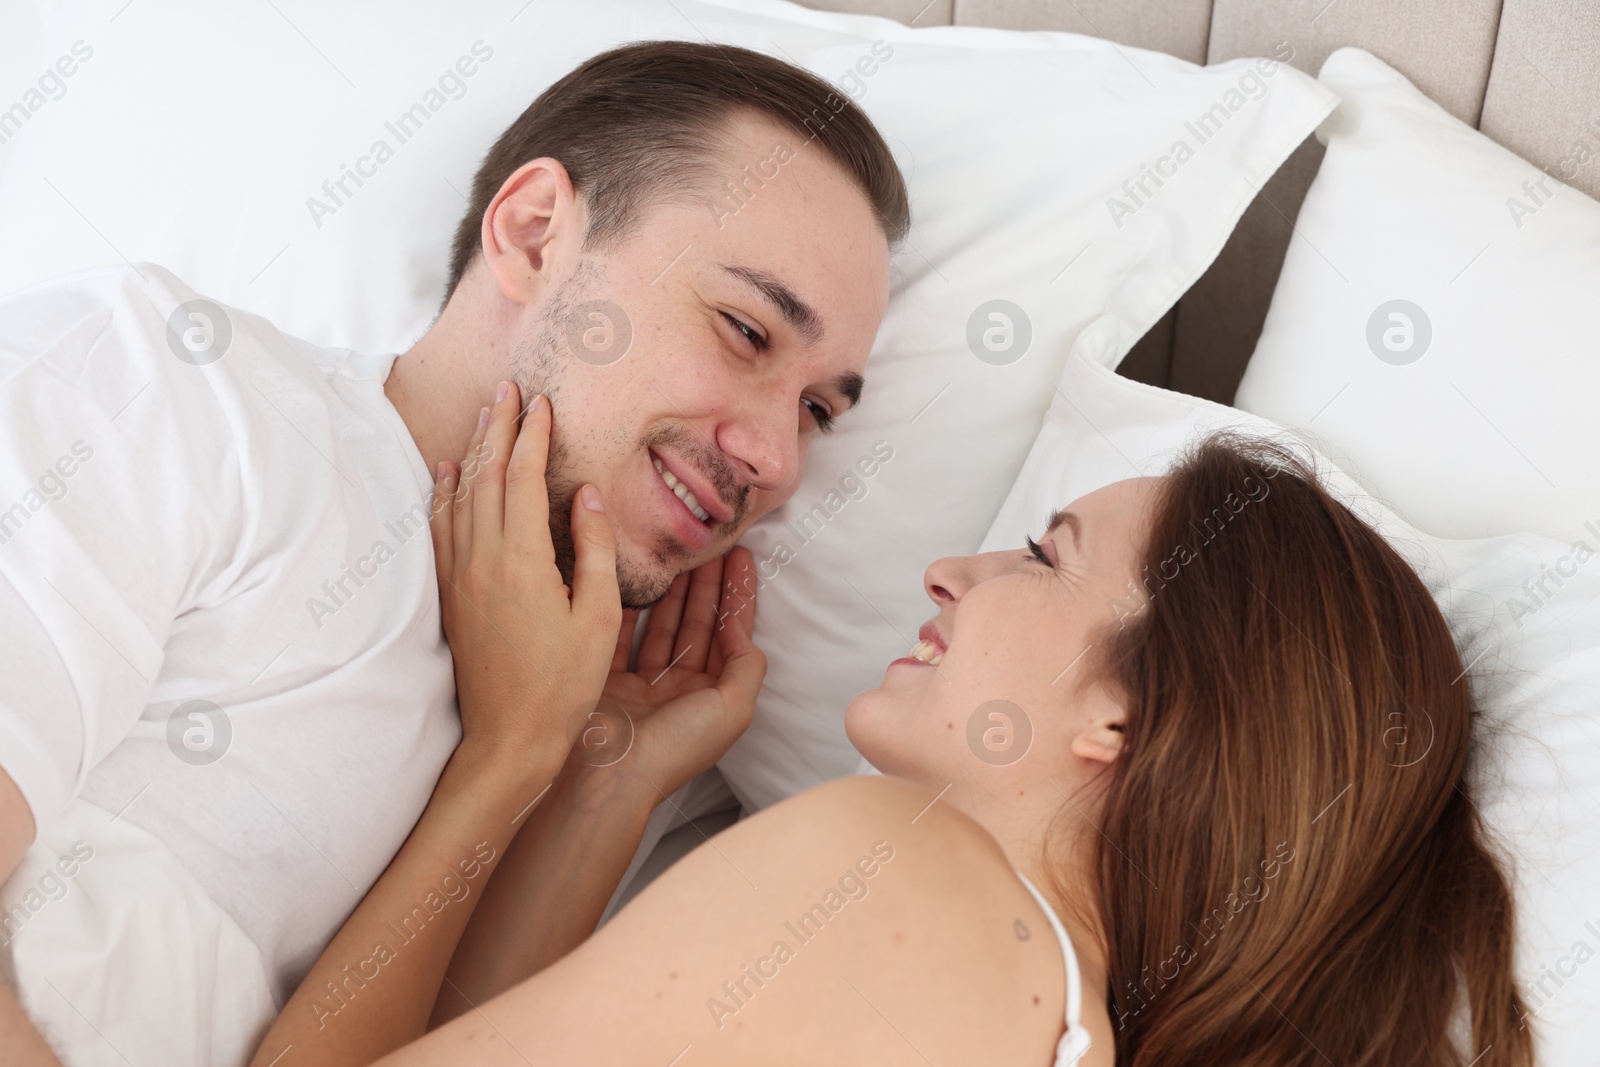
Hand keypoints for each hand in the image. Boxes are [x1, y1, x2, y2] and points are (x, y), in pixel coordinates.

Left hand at [430, 381, 621, 779]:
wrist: (508, 738)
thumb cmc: (564, 684)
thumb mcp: (598, 617)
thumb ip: (595, 550)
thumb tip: (588, 495)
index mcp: (523, 560)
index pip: (526, 479)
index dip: (534, 437)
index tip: (543, 403)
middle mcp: (483, 560)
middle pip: (487, 476)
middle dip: (499, 429)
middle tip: (508, 390)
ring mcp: (460, 577)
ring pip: (460, 497)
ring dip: (472, 452)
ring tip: (483, 417)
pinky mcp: (451, 596)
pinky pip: (441, 529)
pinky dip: (443, 493)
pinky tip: (444, 475)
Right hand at [567, 548, 765, 803]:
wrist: (611, 776)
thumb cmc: (675, 747)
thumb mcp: (733, 709)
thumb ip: (747, 665)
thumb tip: (739, 627)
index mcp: (713, 697)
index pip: (731, 635)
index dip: (738, 596)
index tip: (741, 557)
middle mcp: (680, 689)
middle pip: (698, 625)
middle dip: (706, 585)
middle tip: (708, 545)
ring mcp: (643, 684)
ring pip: (662, 626)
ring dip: (672, 590)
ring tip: (677, 554)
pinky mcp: (608, 679)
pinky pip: (619, 635)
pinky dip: (626, 608)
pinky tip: (634, 578)